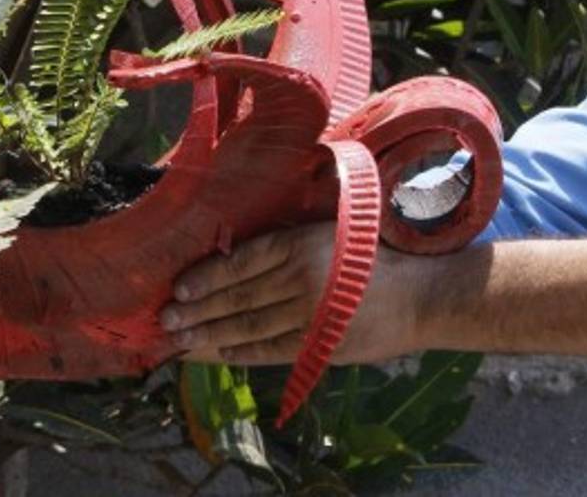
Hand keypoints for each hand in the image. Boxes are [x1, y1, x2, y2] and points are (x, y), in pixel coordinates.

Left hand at [159, 223, 427, 364]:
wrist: (421, 295)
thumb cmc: (372, 257)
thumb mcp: (328, 232)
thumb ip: (286, 243)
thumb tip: (235, 254)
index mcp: (300, 243)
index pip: (241, 261)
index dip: (206, 276)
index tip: (178, 287)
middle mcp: (301, 277)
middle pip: (238, 295)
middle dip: (198, 309)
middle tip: (165, 320)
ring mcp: (311, 313)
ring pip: (250, 324)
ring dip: (212, 333)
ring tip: (182, 339)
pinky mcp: (322, 343)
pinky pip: (273, 349)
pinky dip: (243, 352)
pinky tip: (220, 353)